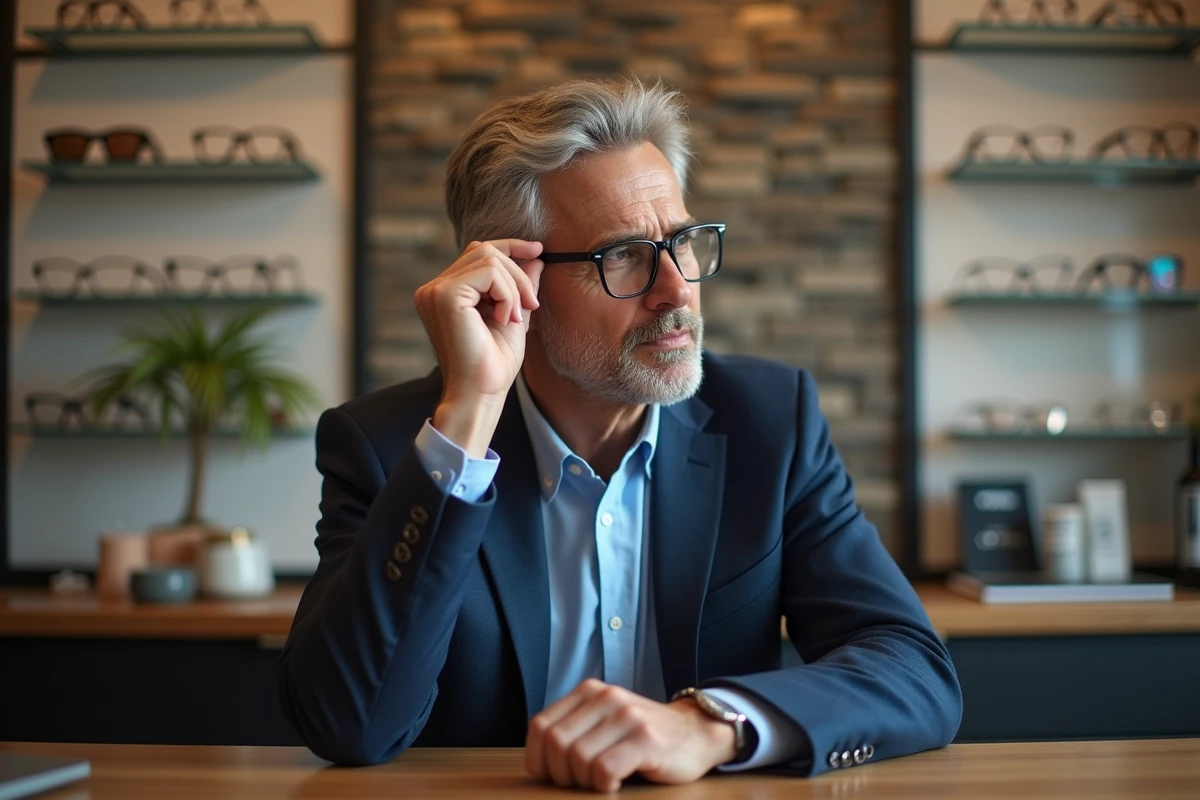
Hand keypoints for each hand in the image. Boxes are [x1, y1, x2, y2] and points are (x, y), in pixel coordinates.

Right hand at [413, 239, 543, 455]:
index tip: (538, 250)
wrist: (482, 392)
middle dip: (517, 273)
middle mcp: (434, 289)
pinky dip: (506, 293)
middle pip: (484, 250)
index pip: (477, 252)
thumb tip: (536, 258)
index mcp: (445, 293)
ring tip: (513, 317)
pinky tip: (503, 318)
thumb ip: (520, 286)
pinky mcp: (444, 295)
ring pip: (488, 258)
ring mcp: (435, 290)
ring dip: (513, 286)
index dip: (509, 245)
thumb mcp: (514, 315)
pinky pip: (488, 272)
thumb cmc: (494, 363)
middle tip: (531, 305)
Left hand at [525, 679, 736, 792]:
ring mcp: (627, 716)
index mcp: (589, 692)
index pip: (540, 726)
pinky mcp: (646, 739)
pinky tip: (615, 785)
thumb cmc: (643, 737)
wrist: (696, 733)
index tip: (552, 776)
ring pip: (578, 757)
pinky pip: (605, 769)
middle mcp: (606, 697)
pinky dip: (604, 785)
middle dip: (561, 774)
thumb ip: (574, 730)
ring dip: (584, 782)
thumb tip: (538, 762)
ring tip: (600, 783)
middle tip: (580, 784)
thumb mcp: (604, 722)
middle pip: (556, 744)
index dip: (538, 759)